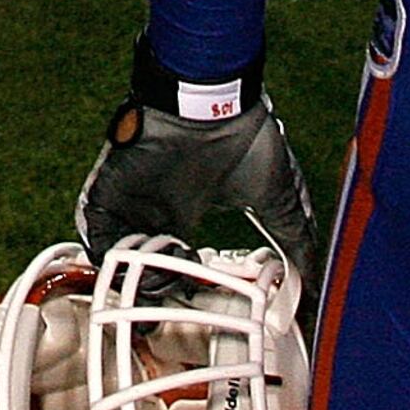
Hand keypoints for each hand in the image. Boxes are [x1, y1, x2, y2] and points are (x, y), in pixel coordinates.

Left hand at [77, 92, 317, 286]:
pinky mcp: (109, 193)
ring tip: (167, 279)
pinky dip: (113, 256)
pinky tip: (145, 259)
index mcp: (185, 213)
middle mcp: (155, 211)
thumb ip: (295, 241)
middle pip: (143, 268)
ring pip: (119, 260)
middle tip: (180, 303)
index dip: (188, 292)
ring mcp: (130, 203)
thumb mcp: (276, 199)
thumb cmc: (243, 137)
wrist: (211, 100)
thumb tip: (315, 284)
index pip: (177, 266)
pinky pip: (95, 235)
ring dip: (140, 278)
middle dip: (159, 294)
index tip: (206, 309)